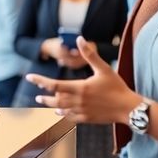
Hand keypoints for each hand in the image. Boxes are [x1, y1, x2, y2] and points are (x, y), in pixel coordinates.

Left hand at [26, 37, 141, 123]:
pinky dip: (63, 114)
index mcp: (80, 87)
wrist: (128, 108)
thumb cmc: (117, 87)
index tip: (29, 78)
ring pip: (61, 109)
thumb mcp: (103, 69)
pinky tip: (59, 111)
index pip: (54, 85)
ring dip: (51, 105)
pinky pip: (70, 117)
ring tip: (44, 102)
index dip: (40, 81)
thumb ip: (89, 54)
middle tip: (37, 95)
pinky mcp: (87, 118)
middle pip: (55, 99)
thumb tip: (80, 38)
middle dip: (44, 97)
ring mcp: (82, 111)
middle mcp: (78, 101)